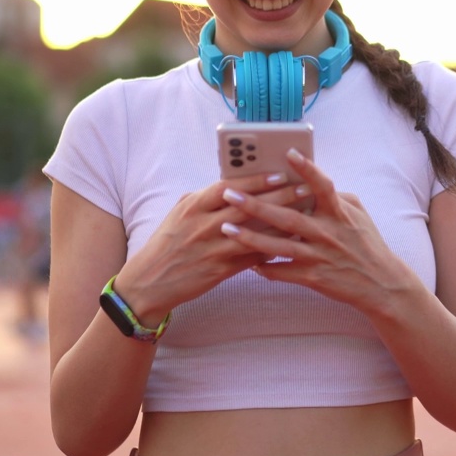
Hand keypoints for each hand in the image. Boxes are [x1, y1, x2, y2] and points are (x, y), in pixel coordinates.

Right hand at [112, 171, 317, 325]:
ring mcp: (212, 250)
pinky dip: (271, 250)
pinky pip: (251, 258)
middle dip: (279, 196)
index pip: (229, 187)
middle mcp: (203, 226)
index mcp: (193, 207)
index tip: (279, 172)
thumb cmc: (167, 243)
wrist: (150, 282)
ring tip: (305, 215)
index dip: (256, 179)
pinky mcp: (219, 271)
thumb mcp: (180, 213)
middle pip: (248, 207)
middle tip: (304, 188)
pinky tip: (291, 243)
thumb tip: (233, 185)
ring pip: (255, 233)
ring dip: (282, 224)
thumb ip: (206, 199)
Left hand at [219, 149, 418, 313]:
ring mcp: (318, 256)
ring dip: (250, 238)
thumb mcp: (358, 214)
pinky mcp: (313, 277)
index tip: (288, 153)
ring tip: (226, 228)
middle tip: (230, 194)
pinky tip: (245, 262)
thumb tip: (311, 184)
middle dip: (256, 205)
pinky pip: (283, 272)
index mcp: (338, 213)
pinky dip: (264, 268)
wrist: (380, 283)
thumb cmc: (367, 244)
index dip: (306, 168)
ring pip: (278, 246)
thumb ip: (336, 197)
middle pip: (287, 216)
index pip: (322, 185)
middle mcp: (326, 233)